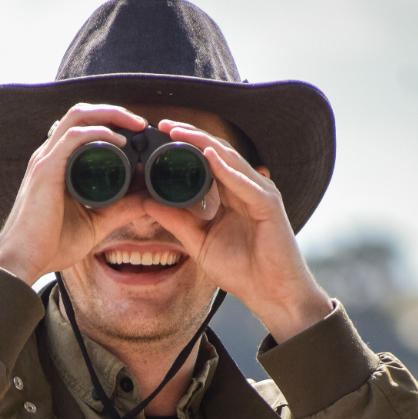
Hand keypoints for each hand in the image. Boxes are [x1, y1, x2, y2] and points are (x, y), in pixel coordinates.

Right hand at [0, 104, 146, 284]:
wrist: (23, 260)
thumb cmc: (50, 244)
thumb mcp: (96, 223)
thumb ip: (121, 210)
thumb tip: (149, 200)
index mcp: (58, 164)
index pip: (84, 128)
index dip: (112, 123)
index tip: (140, 135)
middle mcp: (50, 155)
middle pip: (82, 114)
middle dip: (114, 111)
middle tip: (142, 123)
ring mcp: (46, 160)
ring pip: (78, 116)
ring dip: (110, 114)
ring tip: (136, 124)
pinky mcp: (46, 170)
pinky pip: (74, 138)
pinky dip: (99, 133)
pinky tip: (119, 141)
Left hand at [144, 120, 332, 342]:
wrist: (272, 295)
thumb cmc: (243, 270)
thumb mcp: (199, 242)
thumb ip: (176, 220)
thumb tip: (145, 202)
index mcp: (231, 193)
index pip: (206, 159)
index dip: (184, 144)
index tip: (157, 134)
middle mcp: (247, 187)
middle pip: (217, 151)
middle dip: (190, 135)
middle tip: (163, 123)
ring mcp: (260, 193)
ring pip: (230, 159)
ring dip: (204, 143)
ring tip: (179, 131)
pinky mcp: (270, 206)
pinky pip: (246, 182)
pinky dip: (227, 169)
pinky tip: (209, 156)